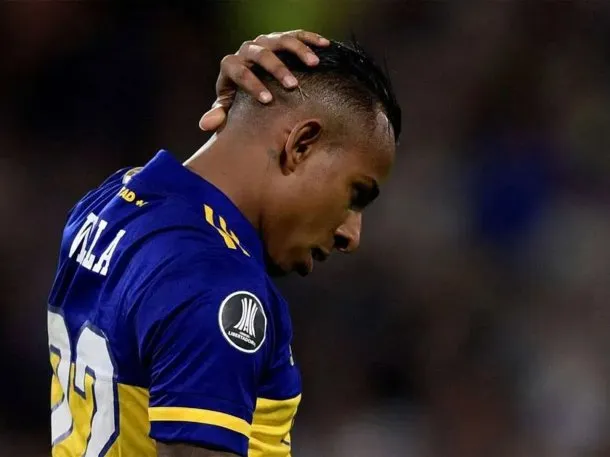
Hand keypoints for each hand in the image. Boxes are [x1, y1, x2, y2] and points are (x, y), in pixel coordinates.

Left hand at [199, 30, 329, 130]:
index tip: (268, 100)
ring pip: (280, 40)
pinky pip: (295, 34)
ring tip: (314, 64)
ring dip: (298, 50)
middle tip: (292, 84)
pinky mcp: (279, 38)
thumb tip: (206, 125)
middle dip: (277, 69)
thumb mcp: (228, 107)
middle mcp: (247, 50)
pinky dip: (310, 39)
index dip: (253, 85)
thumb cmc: (238, 98)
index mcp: (231, 66)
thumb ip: (219, 114)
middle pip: (261, 54)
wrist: (247, 79)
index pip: (240, 72)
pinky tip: (325, 45)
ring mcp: (264, 42)